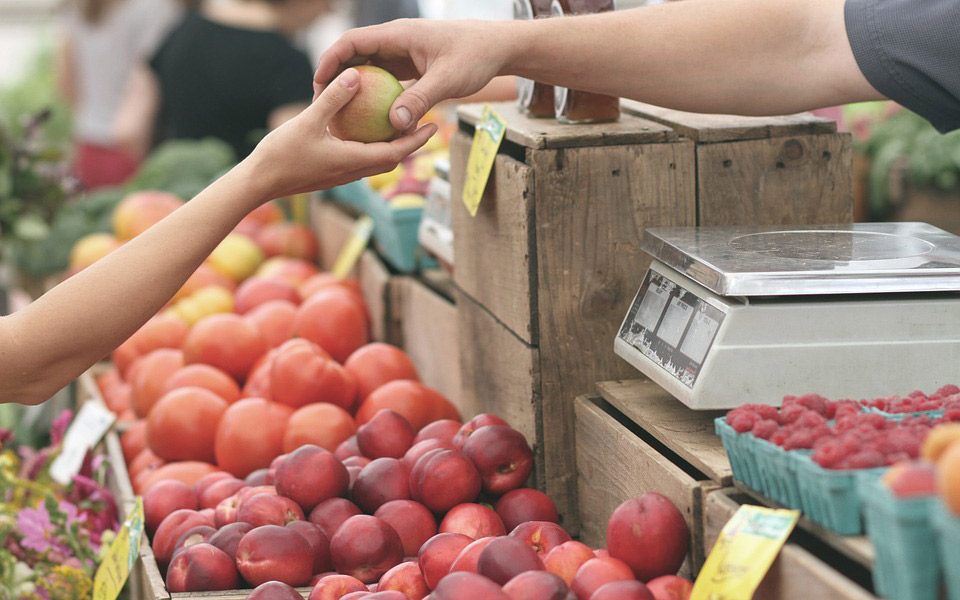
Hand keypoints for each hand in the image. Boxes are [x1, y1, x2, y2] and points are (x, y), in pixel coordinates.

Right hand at [244, 68, 437, 201]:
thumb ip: (333, 98)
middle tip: (424, 123)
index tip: (434, 126)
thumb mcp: (308, 121)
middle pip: (391, 159)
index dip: (417, 140)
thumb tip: (356, 75)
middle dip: (410, 144)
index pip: (396, 153)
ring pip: (375, 162)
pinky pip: (359, 160)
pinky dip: (370, 148)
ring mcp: (341, 175)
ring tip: (399, 126)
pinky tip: (363, 131)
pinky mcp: (330, 174)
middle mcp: (352, 172)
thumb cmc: (281, 154)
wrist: (259, 183)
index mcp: (353, 161)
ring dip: (391, 147)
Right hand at [314, 19, 514, 131]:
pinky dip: (374, 95)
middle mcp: (396, 41)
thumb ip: (420, 100)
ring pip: (368, 68)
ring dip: (353, 88)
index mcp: (398, 35)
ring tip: (339, 114)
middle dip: (335, 77)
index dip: (331, 60)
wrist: (497, 48)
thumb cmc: (475, 56)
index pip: (352, 42)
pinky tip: (368, 119)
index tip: (318, 84)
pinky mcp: (410, 66)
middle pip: (354, 55)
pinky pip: (384, 80)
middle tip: (321, 104)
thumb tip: (394, 124)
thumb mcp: (448, 80)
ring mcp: (402, 53)